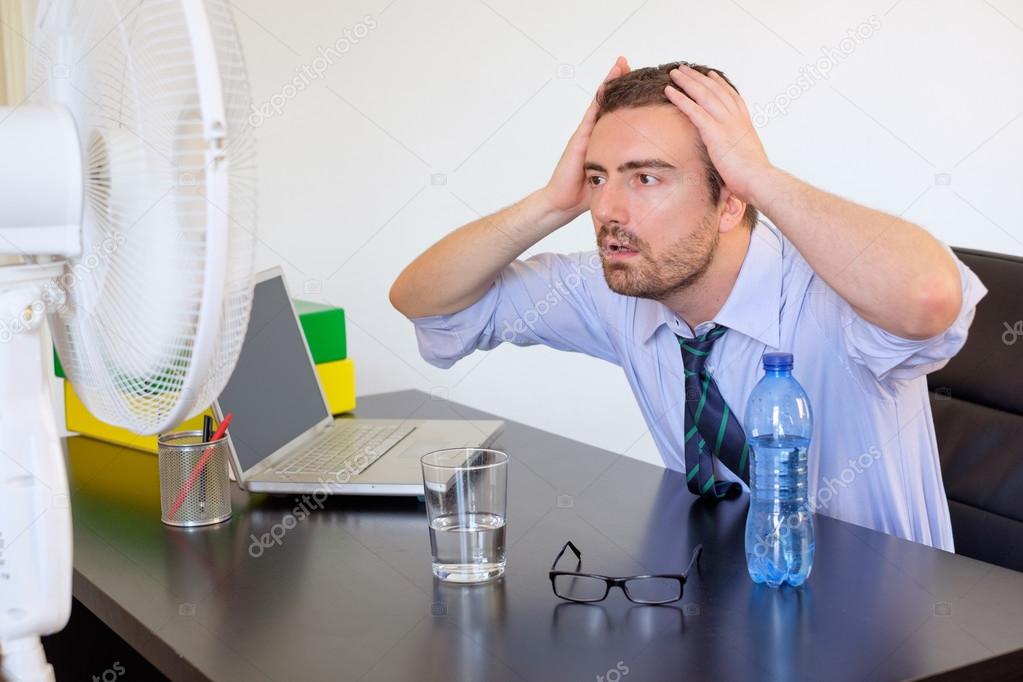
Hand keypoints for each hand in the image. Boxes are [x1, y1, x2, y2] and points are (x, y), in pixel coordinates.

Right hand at [541, 56, 629, 219]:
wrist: (563, 203)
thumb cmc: (585, 193)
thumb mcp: (611, 177)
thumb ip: (623, 169)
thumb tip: (646, 171)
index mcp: (601, 141)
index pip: (614, 114)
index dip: (624, 98)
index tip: (638, 82)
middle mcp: (592, 133)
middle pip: (606, 101)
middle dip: (616, 81)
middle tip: (627, 61)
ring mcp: (585, 134)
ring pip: (599, 102)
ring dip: (609, 82)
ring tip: (620, 63)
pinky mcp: (580, 139)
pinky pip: (592, 114)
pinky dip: (600, 98)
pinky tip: (607, 84)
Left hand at [663, 65, 771, 203]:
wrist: (759, 180)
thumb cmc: (754, 177)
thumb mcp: (747, 160)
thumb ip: (739, 153)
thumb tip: (735, 160)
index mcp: (744, 124)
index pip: (731, 97)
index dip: (720, 84)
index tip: (711, 75)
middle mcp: (735, 119)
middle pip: (715, 90)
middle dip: (699, 78)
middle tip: (686, 68)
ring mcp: (725, 124)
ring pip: (704, 95)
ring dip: (688, 81)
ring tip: (675, 72)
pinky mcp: (714, 132)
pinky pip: (694, 110)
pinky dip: (680, 98)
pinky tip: (669, 91)